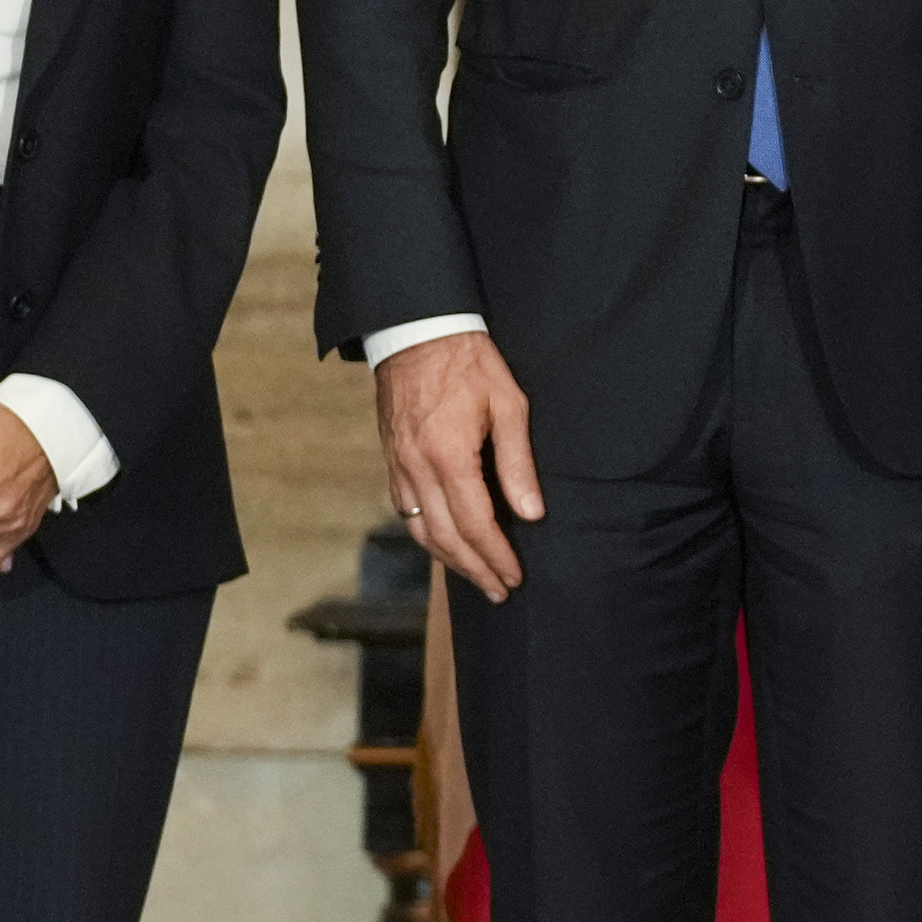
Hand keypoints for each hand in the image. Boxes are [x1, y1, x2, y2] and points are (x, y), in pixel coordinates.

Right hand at [375, 332, 544, 598]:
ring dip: (449, 560)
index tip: (515, 577)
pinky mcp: (391, 460)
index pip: (475, 524)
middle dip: (475, 569)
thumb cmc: (469, 363)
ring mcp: (398, 466)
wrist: (415, 331)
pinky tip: (446, 543)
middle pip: (445, 538)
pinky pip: (406, 511)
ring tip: (477, 576)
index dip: (496, 556)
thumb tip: (530, 513)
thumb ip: (517, 463)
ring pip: (420, 530)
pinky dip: (427, 535)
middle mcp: (416, 468)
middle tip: (500, 590)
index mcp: (448, 457)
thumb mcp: (508, 406)